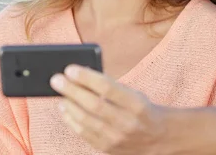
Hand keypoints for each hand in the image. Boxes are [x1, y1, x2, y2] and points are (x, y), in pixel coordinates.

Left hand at [50, 65, 170, 154]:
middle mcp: (128, 122)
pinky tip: (65, 110)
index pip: (108, 87)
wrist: (158, 137)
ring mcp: (117, 138)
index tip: (70, 69)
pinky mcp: (108, 149)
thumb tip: (83, 76)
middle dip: (72, 90)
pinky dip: (72, 121)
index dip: (87, 77)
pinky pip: (85, 134)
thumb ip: (112, 87)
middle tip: (57, 79)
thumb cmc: (142, 110)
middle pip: (94, 104)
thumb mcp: (135, 94)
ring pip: (86, 121)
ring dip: (69, 106)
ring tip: (60, 94)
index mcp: (137, 104)